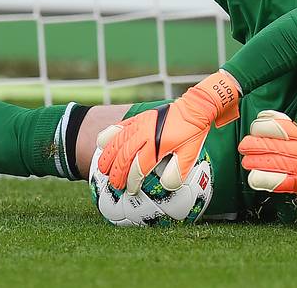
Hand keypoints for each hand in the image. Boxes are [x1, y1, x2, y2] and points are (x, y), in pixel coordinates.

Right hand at [96, 70, 240, 194]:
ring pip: (118, 141)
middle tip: (115, 184)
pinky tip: (101, 142)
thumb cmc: (192, 132)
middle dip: (117, 172)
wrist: (195, 107)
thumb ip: (178, 170)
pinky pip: (120, 126)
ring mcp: (141, 124)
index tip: (130, 189)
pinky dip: (110, 135)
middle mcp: (146, 133)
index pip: (139, 167)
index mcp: (158, 144)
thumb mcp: (190, 154)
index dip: (132, 180)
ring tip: (102, 168)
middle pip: (125, 156)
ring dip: (108, 156)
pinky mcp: (139, 117)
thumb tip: (167, 185)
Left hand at [238, 110, 296, 207]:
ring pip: (273, 163)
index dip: (263, 127)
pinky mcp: (295, 183)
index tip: (254, 130)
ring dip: (255, 162)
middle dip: (254, 146)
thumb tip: (263, 116)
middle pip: (274, 146)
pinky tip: (254, 176)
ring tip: (246, 161)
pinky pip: (276, 181)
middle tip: (243, 146)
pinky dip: (262, 179)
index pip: (280, 128)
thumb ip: (281, 125)